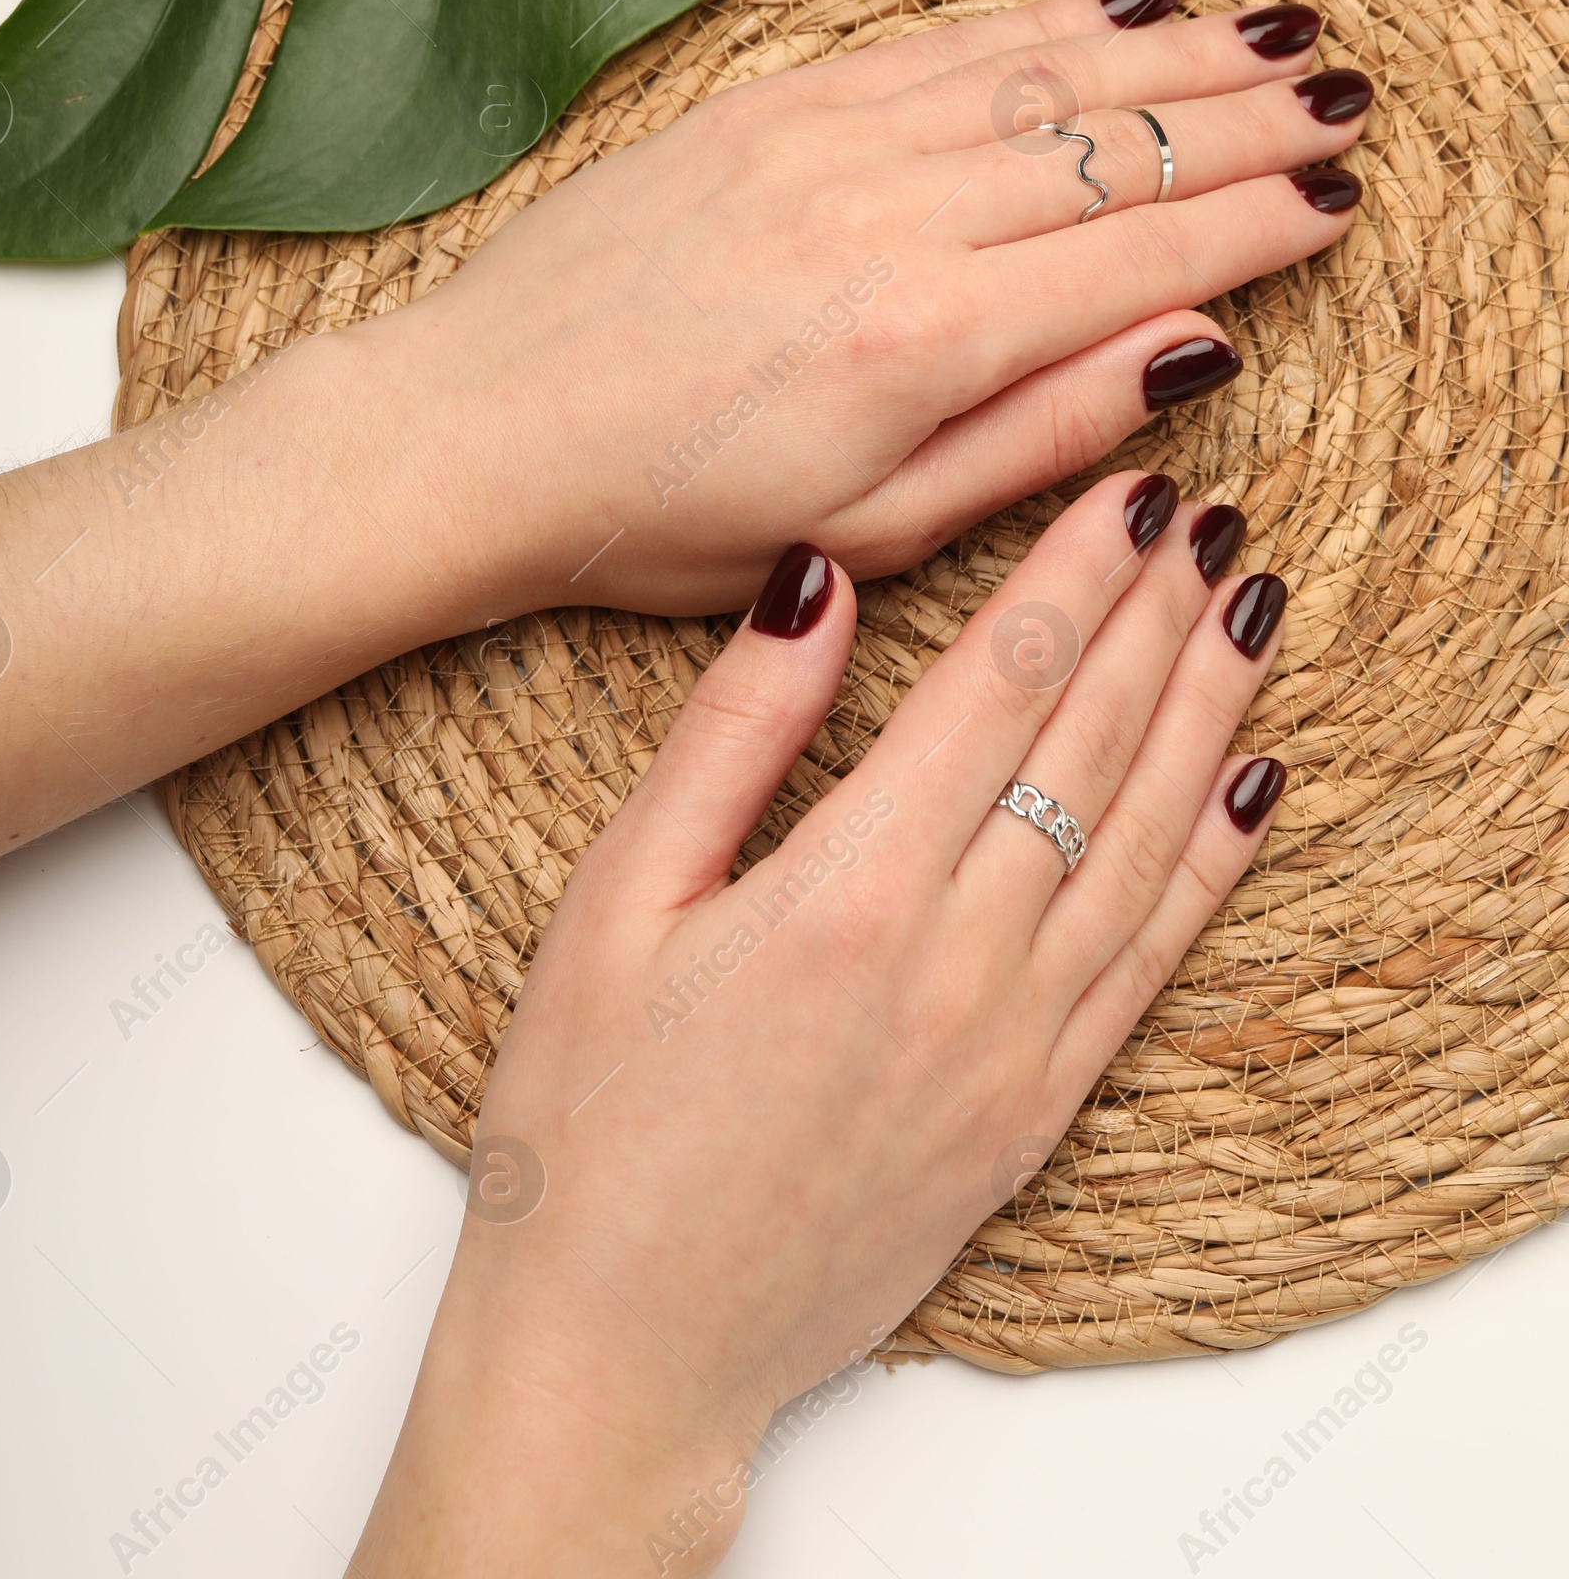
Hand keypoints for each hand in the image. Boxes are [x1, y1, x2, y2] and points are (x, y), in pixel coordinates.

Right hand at [356, 470, 1289, 1574]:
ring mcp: (1012, 1044)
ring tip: (1249, 616)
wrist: (628, 1342)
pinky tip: (1249, 790)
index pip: (999, 685)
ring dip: (1205, 716)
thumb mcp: (615, 900)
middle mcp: (955, 959)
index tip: (1127, 496)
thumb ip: (731, 736)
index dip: (1074, 577)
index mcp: (846, 889)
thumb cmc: (589, 1121)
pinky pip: (1150, 965)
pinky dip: (1210, 867)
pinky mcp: (1034, 1114)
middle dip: (1157, 617)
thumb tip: (818, 585)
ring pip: (1143, 840)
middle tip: (1207, 520)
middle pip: (1089, 744)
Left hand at [377, 0, 1365, 617]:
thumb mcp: (871, 531)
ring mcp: (820, 138)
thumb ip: (1041, 434)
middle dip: (1245, 116)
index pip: (1145, 254)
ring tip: (1267, 32)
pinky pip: (938, 43)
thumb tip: (1192, 347)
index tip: (1339, 196)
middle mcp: (885, 213)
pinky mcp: (764, 102)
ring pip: (1039, 72)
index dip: (1259, 221)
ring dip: (1167, 50)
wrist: (474, 432)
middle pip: (1115, 144)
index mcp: (924, 340)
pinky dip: (1039, 20)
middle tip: (1342, 94)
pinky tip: (1110, 4)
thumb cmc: (664, 518)